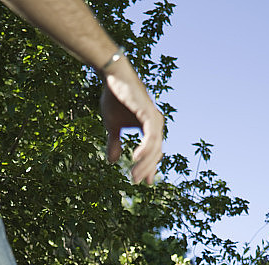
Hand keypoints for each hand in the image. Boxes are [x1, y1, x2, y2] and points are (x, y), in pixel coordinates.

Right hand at [100, 62, 163, 184]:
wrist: (112, 77)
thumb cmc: (114, 98)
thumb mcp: (112, 125)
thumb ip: (115, 143)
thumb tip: (112, 162)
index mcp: (150, 127)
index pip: (153, 152)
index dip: (149, 167)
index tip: (145, 182)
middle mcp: (156, 124)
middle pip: (155, 153)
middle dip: (146, 169)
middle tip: (136, 182)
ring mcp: (154, 119)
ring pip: (153, 148)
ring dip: (144, 163)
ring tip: (134, 176)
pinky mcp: (149, 114)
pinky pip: (150, 136)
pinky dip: (145, 149)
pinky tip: (136, 158)